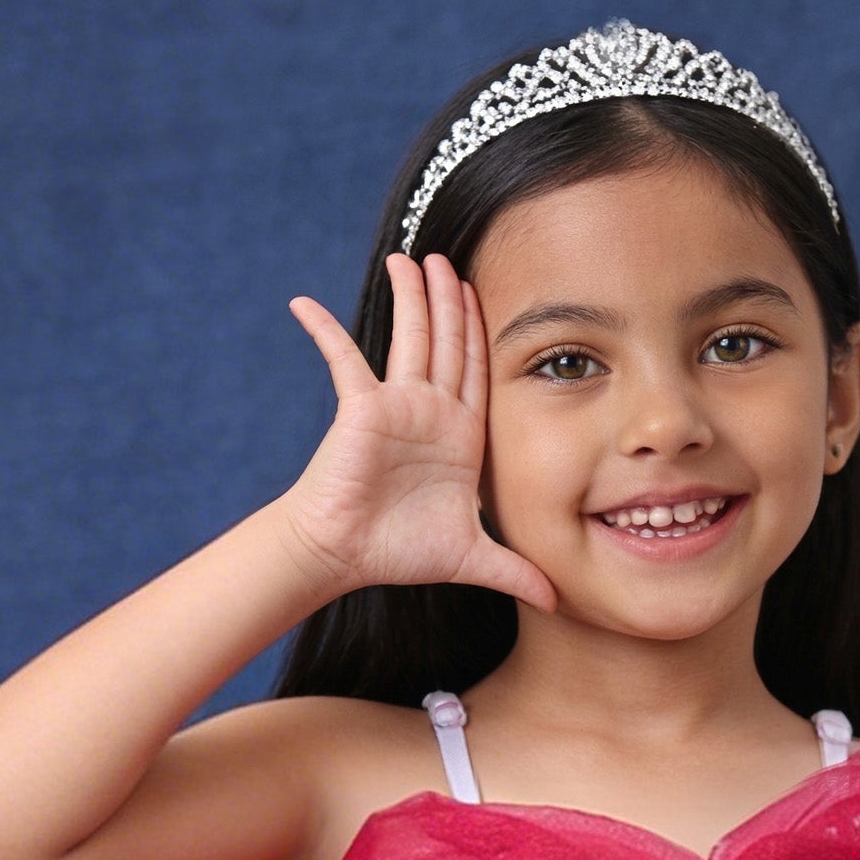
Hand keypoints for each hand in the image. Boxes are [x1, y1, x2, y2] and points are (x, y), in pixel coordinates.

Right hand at [281, 252, 558, 611]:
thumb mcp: (471, 558)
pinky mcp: (359, 407)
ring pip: (408, 336)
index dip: (482, 333)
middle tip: (450, 258)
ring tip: (408, 258)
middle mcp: (429, 412)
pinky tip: (304, 304)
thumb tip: (555, 601)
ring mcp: (394, 405)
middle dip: (449, 300)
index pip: (478, 372)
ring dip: (409, 297)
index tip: (484, 295)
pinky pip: (342, 358)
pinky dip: (323, 330)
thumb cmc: (400, 553)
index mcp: (459, 436)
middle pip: (447, 342)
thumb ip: (514, 570)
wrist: (348, 555)